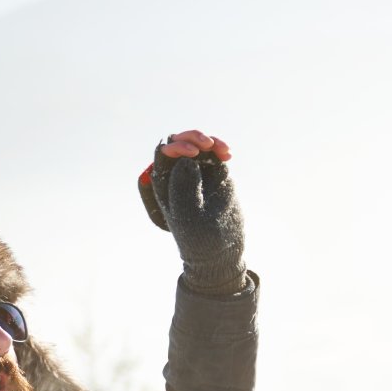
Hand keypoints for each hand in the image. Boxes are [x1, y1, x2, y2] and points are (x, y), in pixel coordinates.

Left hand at [137, 128, 246, 294]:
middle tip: (208, 144)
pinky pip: (213, 154)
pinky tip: (228, 154)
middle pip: (177, 144)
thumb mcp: (189, 214)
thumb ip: (185, 186)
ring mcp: (196, 173)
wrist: (221, 251)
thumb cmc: (199, 238)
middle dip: (191, 138)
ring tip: (223, 149)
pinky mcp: (214, 174)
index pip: (163, 155)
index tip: (193, 152)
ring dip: (208, 141)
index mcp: (164, 184)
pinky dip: (219, 149)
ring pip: (196, 145)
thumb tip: (187, 158)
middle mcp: (177, 175)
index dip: (176, 148)